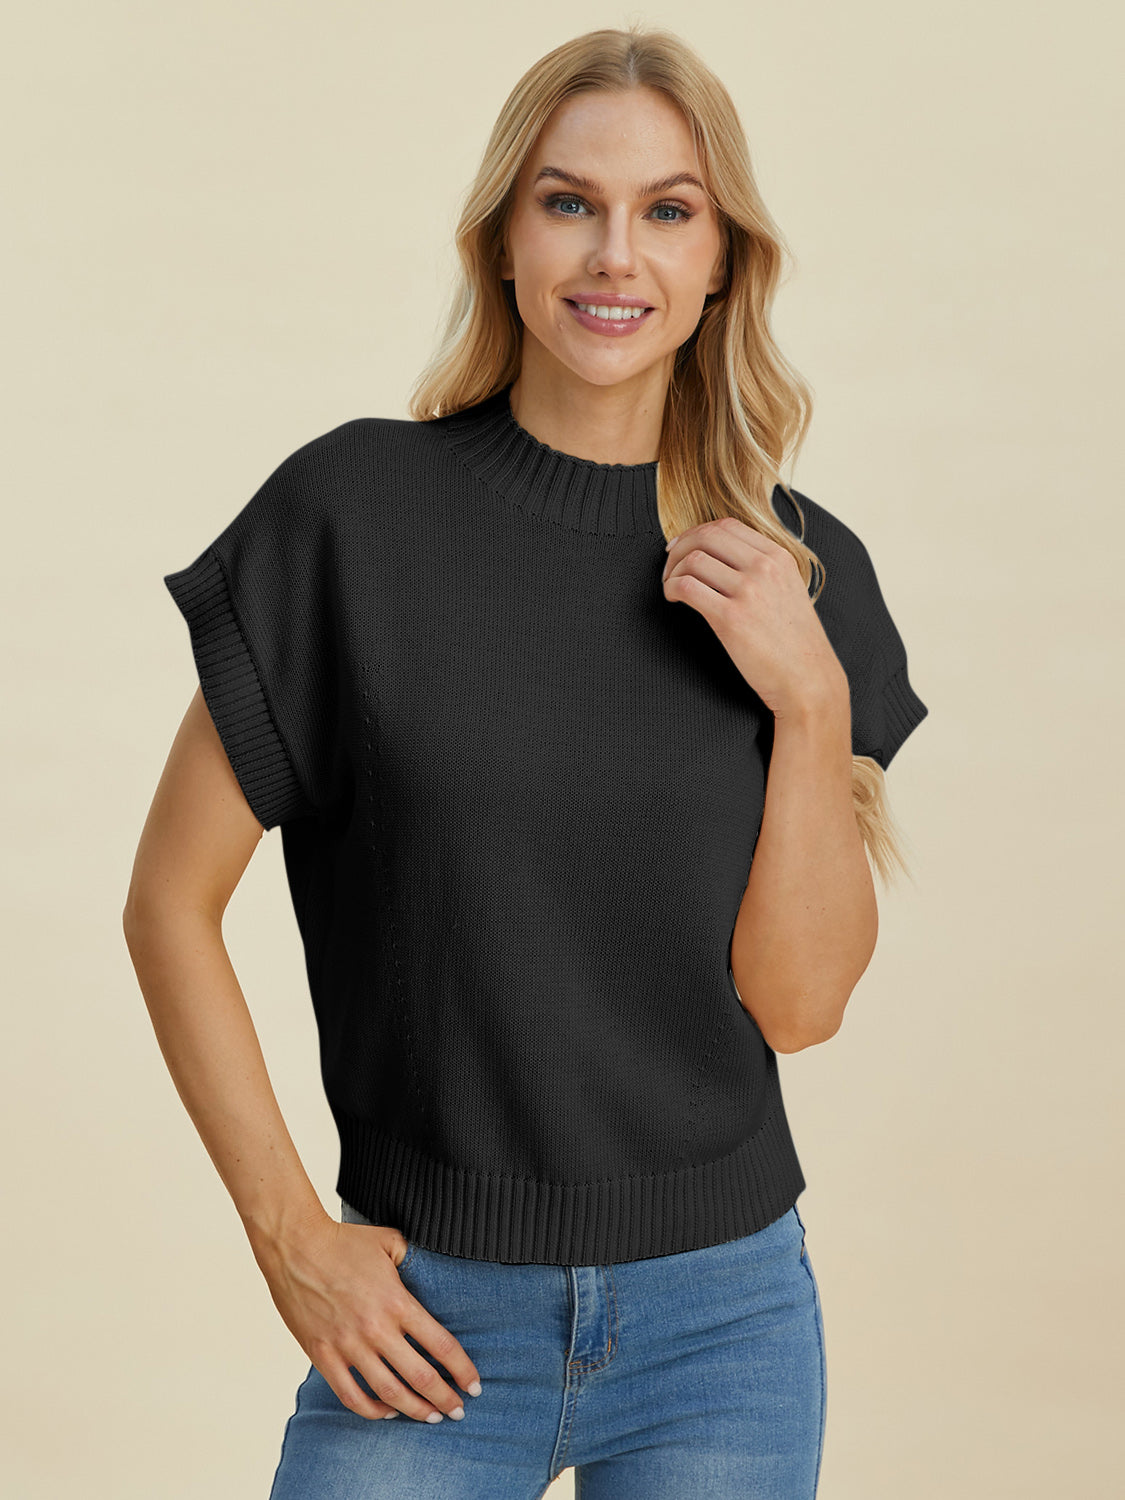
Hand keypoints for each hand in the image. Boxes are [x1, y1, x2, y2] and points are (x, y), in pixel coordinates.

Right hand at [251, 1210, 481, 1422]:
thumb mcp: (390, 1241)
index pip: (441, 1345)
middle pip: (421, 1376)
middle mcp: (376, 1329)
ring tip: (430, 1417)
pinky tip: (387, 1411)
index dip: (462, 1370)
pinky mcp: (323, 1355)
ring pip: (389, 1393)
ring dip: (414, 1410)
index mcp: (397, 1302)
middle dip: (445, 1400)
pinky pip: (351, 1395)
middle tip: (458, 1411)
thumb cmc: (344, 1241)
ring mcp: (348, 1345)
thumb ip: (415, 1259)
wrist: (295, 1246)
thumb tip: (433, 1271)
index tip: (474, 1384)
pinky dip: (372, 1410)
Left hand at [661, 516, 845, 718]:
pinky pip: (688, 587)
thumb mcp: (789, 590)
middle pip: (706, 536)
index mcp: (778, 557)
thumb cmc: (795, 643)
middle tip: (669, 566)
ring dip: (672, 571)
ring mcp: (748, 590)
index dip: (696, 533)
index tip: (683, 547)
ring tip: (671, 587)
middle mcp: (764, 567)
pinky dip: (672, 589)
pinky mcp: (731, 617)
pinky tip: (674, 599)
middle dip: (679, 547)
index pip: (727, 525)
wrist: (808, 679)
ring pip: (693, 559)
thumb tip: (723, 557)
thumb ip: (763, 569)